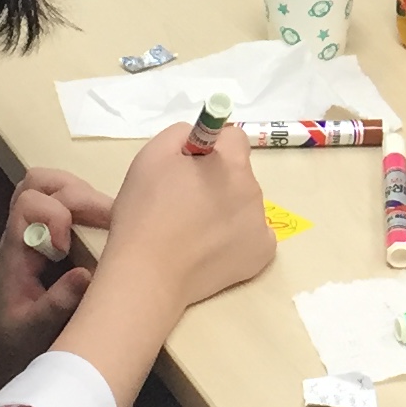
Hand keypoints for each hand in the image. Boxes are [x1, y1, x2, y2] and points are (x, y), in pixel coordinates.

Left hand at [0, 169, 111, 396]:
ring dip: (85, 195)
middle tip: (106, 227)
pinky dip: (87, 204)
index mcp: (15, 247)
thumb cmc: (7, 334)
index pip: (29, 203)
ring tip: (108, 224)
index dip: (54, 215)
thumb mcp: (31, 328)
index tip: (66, 249)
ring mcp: (35, 225)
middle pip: (44, 182)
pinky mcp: (48, 230)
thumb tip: (87, 274)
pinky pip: (64, 198)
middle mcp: (23, 228)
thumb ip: (56, 304)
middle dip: (80, 198)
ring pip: (55, 183)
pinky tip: (102, 230)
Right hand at [54, 123, 274, 406]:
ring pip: (244, 205)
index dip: (211, 148)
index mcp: (230, 163)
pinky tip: (209, 250)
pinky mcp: (261, 255)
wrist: (148, 273)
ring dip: (225, 209)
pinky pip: (252, 236)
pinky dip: (235, 239)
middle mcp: (253, 190)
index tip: (191, 166)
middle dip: (218, 180)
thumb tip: (200, 138)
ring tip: (191, 231)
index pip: (234, 138)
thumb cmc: (144, 211)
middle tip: (184, 202)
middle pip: (239, 173)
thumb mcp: (152, 155)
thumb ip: (181, 134)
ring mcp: (261, 225)